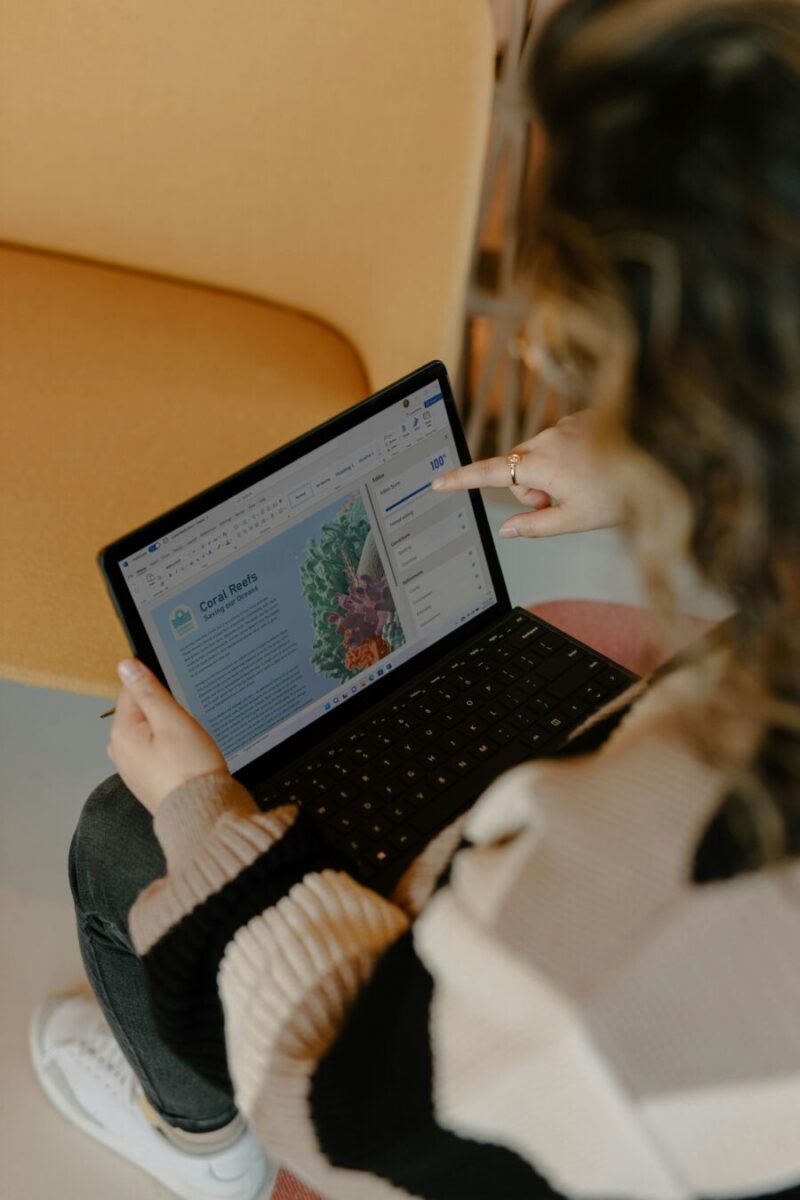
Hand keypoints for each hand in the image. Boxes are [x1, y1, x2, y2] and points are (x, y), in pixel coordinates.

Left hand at [107, 659, 227, 814]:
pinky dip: (171, 750)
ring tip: (187, 746)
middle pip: (142, 711)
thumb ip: (147, 690)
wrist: (202, 814)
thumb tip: (127, 666)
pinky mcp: (145, 778)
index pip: (131, 690)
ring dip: (169, 732)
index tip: (177, 699)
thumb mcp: (172, 720)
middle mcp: (120, 750)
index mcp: (121, 732)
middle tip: (185, 728)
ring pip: (151, 732)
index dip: (159, 689)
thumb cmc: (190, 770)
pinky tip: (185, 759)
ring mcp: (131, 767)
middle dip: (165, 712)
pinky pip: (156, 751)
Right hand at [432, 412, 622, 537]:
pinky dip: (568, 460)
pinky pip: (561, 444)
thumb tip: (508, 529)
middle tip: (562, 505)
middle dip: (531, 490)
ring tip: (585, 486)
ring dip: (551, 476)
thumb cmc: (624, 494)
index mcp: (543, 463)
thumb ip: (534, 525)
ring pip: (540, 458)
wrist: (666, 462)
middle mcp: (550, 437)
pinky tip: (594, 468)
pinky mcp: (583, 420)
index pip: (490, 473)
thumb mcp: (574, 520)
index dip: (462, 480)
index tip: (439, 483)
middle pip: (518, 469)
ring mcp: (567, 426)